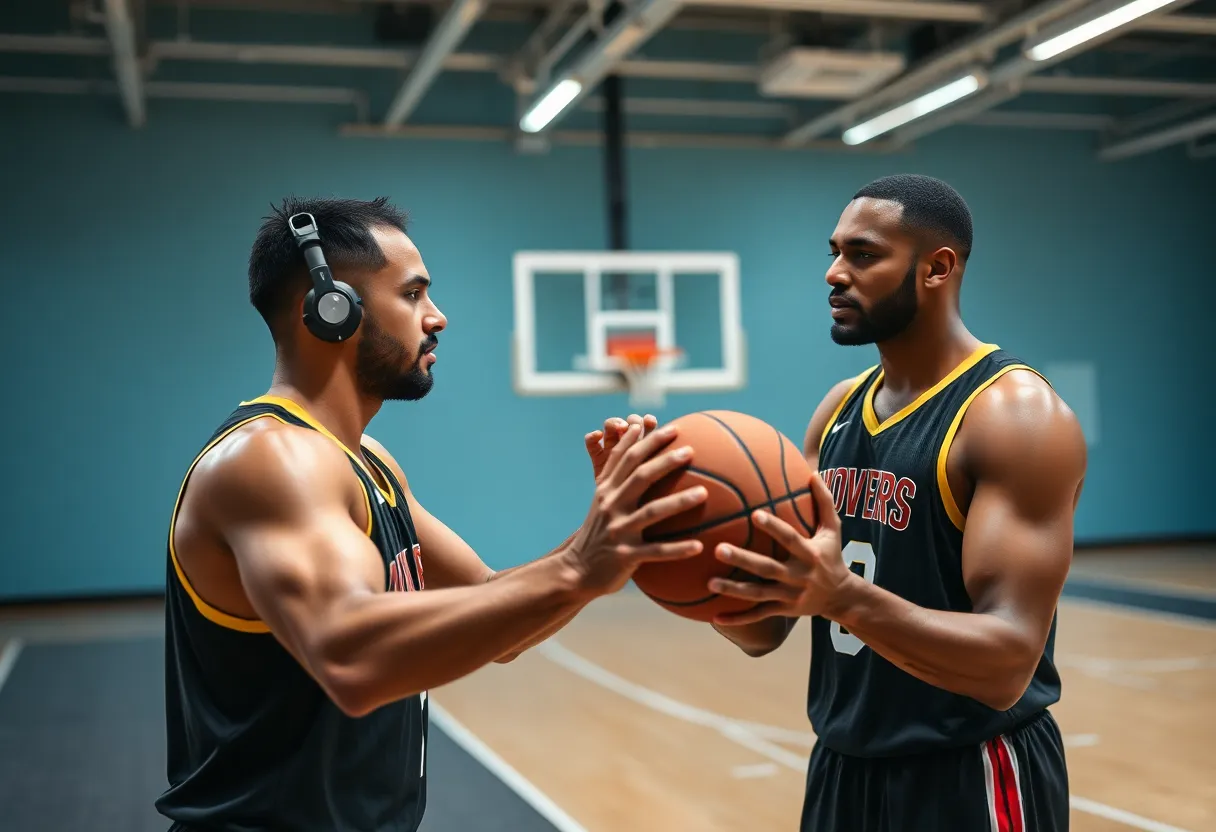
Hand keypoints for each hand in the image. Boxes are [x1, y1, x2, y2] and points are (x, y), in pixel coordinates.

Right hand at [564, 421, 706, 598]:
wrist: (576, 570)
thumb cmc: (599, 532)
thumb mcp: (603, 502)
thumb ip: (618, 480)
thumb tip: (642, 456)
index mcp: (607, 489)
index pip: (626, 457)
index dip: (648, 440)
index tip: (672, 427)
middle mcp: (612, 505)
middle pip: (640, 477)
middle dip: (665, 460)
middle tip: (690, 450)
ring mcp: (619, 531)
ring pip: (652, 512)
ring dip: (679, 502)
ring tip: (704, 493)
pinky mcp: (626, 555)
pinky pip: (656, 551)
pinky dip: (678, 549)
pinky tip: (699, 546)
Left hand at [708, 473, 856, 625]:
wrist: (842, 597)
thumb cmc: (832, 555)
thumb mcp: (833, 529)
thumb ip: (824, 501)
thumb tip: (813, 471)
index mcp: (810, 554)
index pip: (790, 539)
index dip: (774, 528)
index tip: (754, 514)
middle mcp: (799, 576)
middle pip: (768, 568)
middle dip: (744, 560)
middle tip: (718, 548)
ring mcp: (790, 596)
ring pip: (758, 594)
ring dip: (734, 590)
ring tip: (710, 582)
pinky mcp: (783, 610)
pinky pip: (758, 616)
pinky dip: (738, 619)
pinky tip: (715, 618)